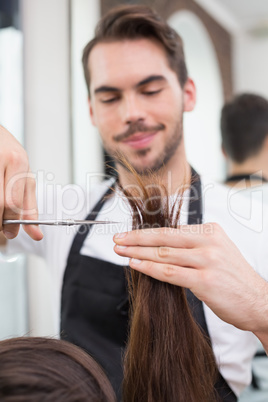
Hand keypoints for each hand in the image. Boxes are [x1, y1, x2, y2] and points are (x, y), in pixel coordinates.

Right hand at [0, 125, 42, 240]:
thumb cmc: (7, 154)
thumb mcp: (23, 176)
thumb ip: (29, 205)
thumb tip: (37, 234)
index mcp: (18, 162)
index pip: (14, 203)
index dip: (12, 223)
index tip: (11, 233)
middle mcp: (2, 159)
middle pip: (0, 204)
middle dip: (0, 222)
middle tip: (1, 226)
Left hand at [113, 223, 267, 337]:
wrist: (259, 302)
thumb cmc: (234, 279)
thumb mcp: (218, 252)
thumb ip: (192, 247)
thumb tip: (160, 247)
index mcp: (211, 231)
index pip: (171, 230)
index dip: (147, 233)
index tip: (130, 235)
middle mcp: (209, 242)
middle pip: (163, 237)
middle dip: (136, 238)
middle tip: (117, 238)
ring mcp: (207, 260)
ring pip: (163, 253)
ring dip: (137, 252)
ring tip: (120, 251)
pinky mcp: (204, 280)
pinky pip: (169, 272)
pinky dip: (149, 268)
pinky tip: (134, 265)